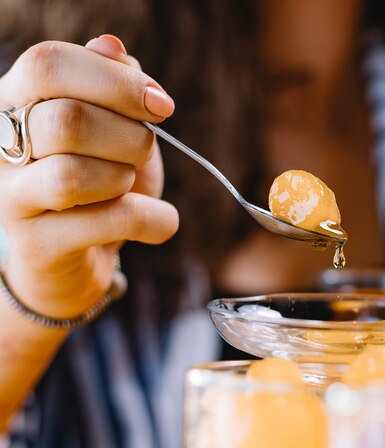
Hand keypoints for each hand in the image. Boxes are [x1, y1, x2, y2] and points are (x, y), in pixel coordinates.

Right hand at [0, 35, 178, 319]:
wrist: (81, 257)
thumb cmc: (100, 184)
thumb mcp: (113, 129)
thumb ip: (111, 85)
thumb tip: (114, 48)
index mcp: (14, 101)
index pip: (49, 65)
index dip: (115, 81)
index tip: (162, 106)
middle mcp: (0, 145)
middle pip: (68, 120)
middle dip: (131, 138)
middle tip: (144, 155)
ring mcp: (10, 197)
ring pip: (75, 175)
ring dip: (128, 179)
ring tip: (133, 187)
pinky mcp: (36, 245)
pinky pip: (105, 222)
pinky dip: (152, 219)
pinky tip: (163, 222)